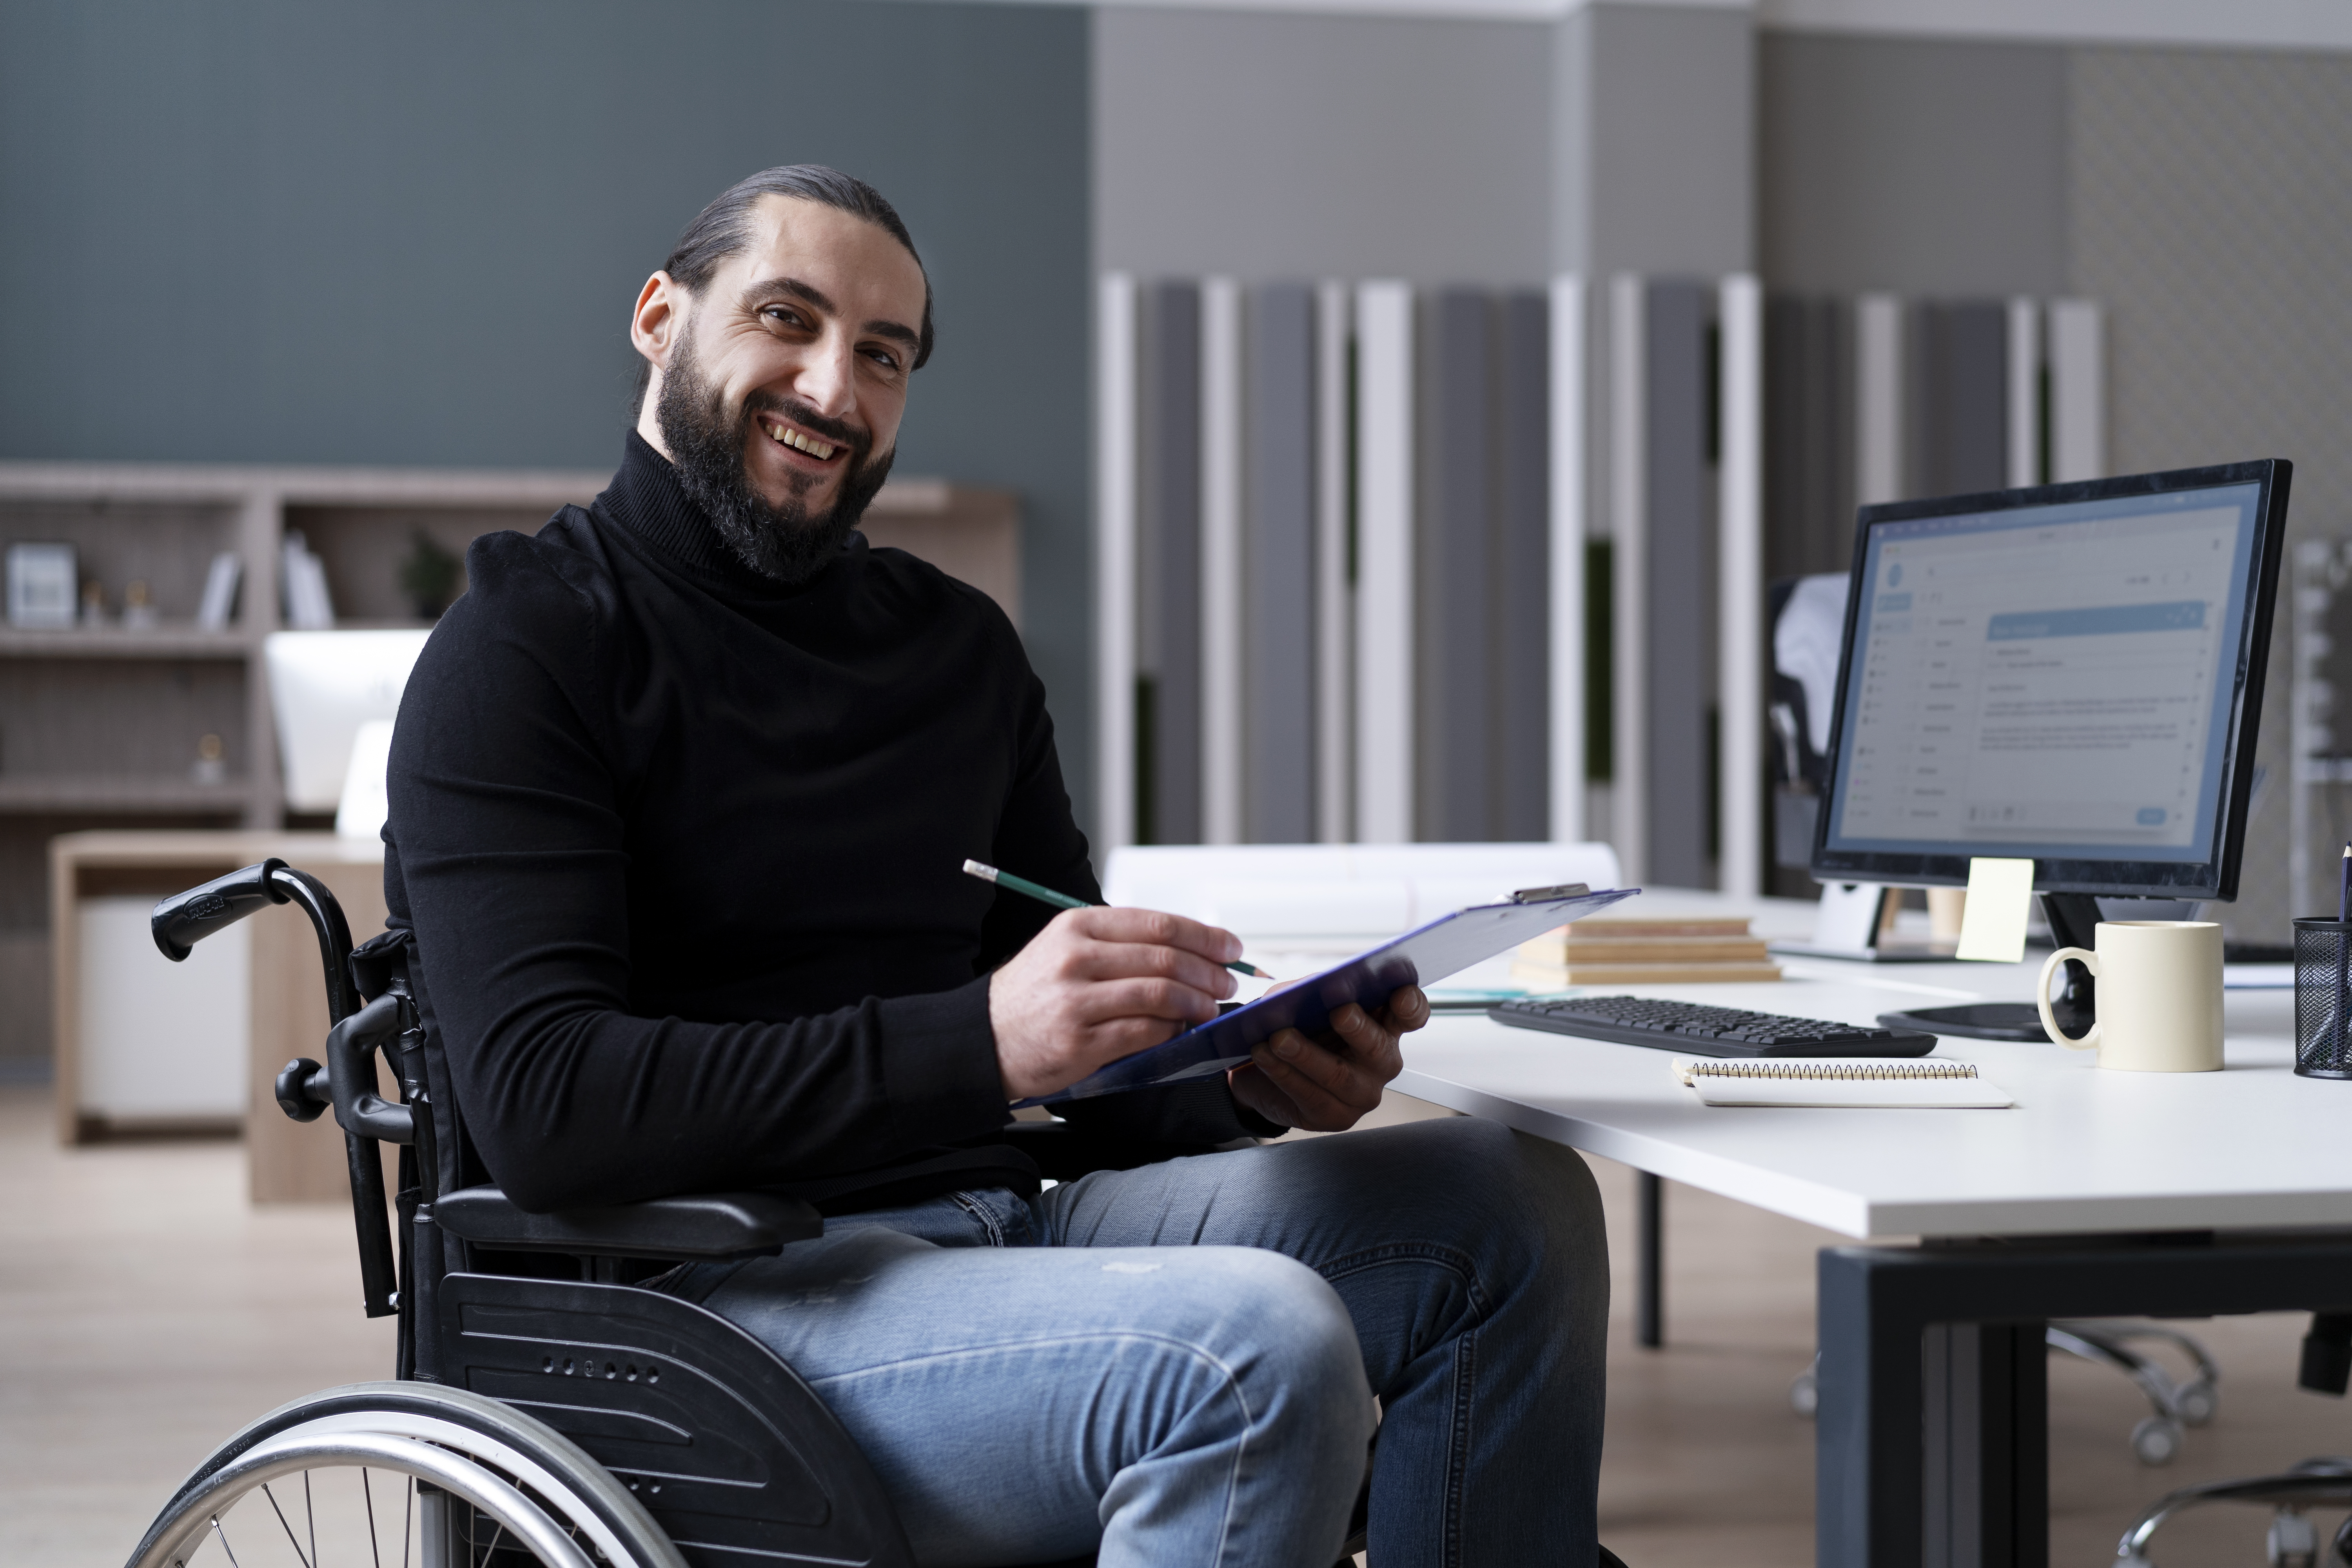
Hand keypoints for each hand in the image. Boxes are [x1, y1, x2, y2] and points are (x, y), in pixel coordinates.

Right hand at [988, 906, 1241, 1100]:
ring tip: (1210, 1008)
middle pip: (1165, 957)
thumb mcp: (1066, 949)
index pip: (1157, 923)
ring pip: (1159, 994)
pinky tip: (1179, 1030)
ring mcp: (1077, 1001)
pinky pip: (1143, 1031)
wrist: (985, 1038)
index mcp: (1077, 926)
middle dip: (1208, 971)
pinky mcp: (1080, 1041)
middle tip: (1227, 983)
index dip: (1203, 935)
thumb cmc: (1035, 993)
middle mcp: (1076, 958)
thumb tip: (1189, 950)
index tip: (1230, 947)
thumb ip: (1120, 945)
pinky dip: (1170, 1030)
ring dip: (1196, 1002)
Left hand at [1228, 985, 1427, 1131]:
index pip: (1410, 1014)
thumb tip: (1306, 991)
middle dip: (1358, 1028)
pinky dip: (1283, 1073)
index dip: (1410, 1005)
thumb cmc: (1297, 1025)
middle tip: (1340, 1012)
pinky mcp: (1337, 1117)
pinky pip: (1310, 1095)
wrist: (1263, 1069)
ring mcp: (1363, 1093)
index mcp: (1384, 1024)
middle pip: (1378, 1046)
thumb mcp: (1305, 1001)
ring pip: (1339, 1075)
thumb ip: (1312, 991)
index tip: (1399, 995)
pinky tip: (1263, 1055)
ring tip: (1279, 1038)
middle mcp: (1382, 1061)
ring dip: (1307, 1054)